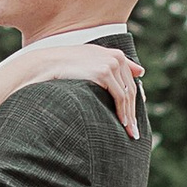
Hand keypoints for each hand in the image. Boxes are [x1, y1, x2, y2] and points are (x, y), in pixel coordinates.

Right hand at [7, 33, 144, 136]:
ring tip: (129, 133)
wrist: (46, 64)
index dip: (134, 101)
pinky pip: (120, 96)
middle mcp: (116, 57)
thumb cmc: (65, 66)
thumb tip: (141, 71)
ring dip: (129, 116)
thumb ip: (114, 64)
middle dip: (133, 112)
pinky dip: (122, 111)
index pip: (131, 81)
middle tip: (133, 132)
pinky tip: (122, 123)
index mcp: (115, 54)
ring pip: (127, 95)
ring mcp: (111, 64)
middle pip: (131, 90)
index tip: (132, 119)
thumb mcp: (92, 61)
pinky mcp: (104, 72)